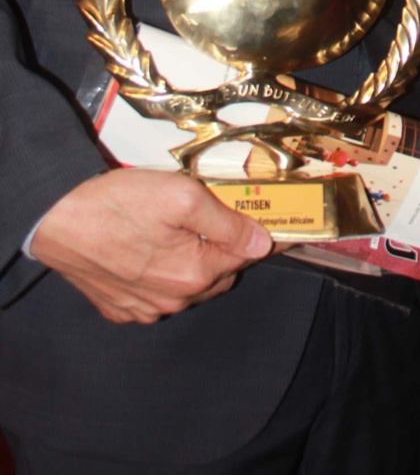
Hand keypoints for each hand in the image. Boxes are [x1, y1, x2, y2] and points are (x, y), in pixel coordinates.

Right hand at [31, 168, 273, 324]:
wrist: (57, 220)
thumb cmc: (119, 203)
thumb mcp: (182, 196)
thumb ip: (227, 222)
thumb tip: (264, 243)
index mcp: (195, 274)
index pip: (247, 255)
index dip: (262, 233)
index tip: (277, 222)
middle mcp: (174, 300)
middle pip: (221, 272)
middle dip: (227, 246)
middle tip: (221, 214)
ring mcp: (146, 309)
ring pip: (190, 286)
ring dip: (197, 261)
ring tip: (184, 229)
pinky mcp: (122, 308)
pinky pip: (158, 294)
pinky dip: (166, 274)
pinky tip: (153, 248)